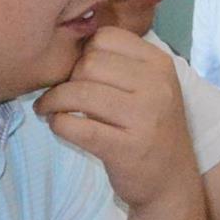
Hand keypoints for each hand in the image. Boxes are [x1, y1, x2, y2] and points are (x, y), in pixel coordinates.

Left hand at [39, 28, 202, 216]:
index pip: (107, 37)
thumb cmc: (152, 129)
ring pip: (78, 92)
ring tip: (48, 109)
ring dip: (53, 101)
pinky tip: (58, 126)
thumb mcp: (151, 88)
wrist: (171, 182)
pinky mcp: (124, 148)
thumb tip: (69, 44)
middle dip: (66, 78)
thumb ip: (121, 64)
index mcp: (160, 64)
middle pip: (89, 63)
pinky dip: (57, 124)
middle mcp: (156, 86)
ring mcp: (144, 117)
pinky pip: (75, 126)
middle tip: (62, 95)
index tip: (79, 73)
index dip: (84, 52)